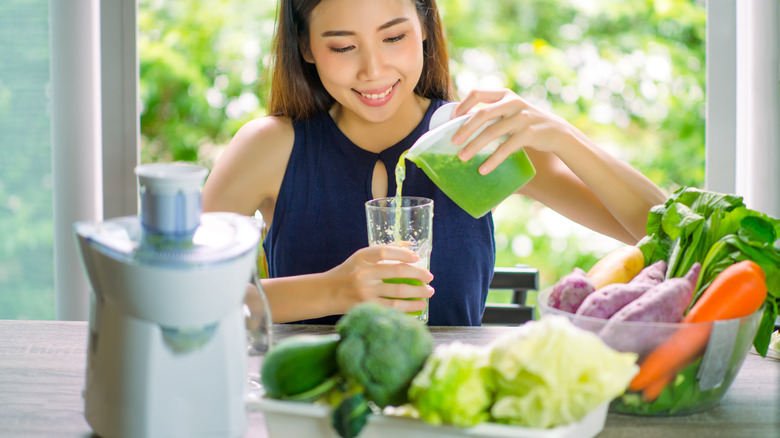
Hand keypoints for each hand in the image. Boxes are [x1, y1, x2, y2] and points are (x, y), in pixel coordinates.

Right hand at [327, 245, 433, 313]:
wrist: (326, 293)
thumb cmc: (348, 272)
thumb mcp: (361, 257)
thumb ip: (384, 251)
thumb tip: (411, 245)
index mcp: (361, 257)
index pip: (385, 251)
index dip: (403, 253)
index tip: (416, 257)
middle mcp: (362, 274)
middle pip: (396, 272)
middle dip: (418, 274)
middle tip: (430, 277)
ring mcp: (364, 292)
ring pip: (398, 292)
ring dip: (418, 292)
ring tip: (429, 291)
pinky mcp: (366, 307)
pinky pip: (392, 307)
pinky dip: (409, 307)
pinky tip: (419, 305)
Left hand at [450, 88, 577, 174]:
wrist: (556, 131)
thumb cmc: (525, 123)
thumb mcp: (511, 111)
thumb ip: (492, 114)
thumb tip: (462, 129)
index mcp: (504, 95)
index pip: (477, 93)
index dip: (462, 105)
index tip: (452, 120)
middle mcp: (513, 103)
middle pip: (483, 113)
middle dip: (465, 129)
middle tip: (453, 142)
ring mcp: (522, 117)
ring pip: (492, 132)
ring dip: (475, 146)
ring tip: (462, 158)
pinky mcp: (529, 133)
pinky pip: (506, 148)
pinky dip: (493, 160)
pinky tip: (483, 169)